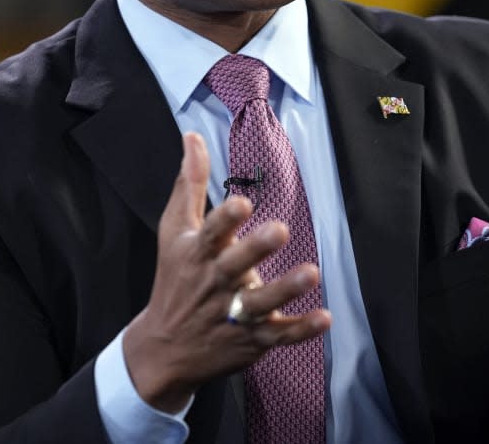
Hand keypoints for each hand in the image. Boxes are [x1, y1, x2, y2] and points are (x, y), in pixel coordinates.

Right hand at [122, 133, 330, 411]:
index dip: (225, 219)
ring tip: (311, 273)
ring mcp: (235, 314)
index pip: (210, 233)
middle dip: (255, 249)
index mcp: (198, 254)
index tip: (241, 203)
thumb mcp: (174, 231)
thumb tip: (193, 137)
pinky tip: (325, 318)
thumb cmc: (174, 280)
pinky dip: (301, 329)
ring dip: (285, 289)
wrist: (164, 350)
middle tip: (279, 230)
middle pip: (235, 265)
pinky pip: (280, 334)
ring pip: (261, 303)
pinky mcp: (253, 340)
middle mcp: (216, 283)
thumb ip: (190, 184)